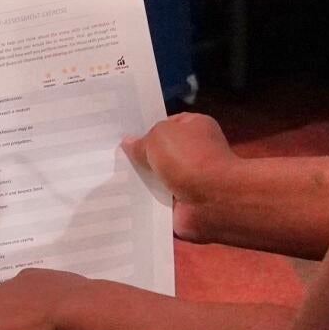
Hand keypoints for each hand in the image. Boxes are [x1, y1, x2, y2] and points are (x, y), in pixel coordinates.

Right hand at [122, 112, 236, 243]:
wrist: (214, 201)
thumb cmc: (189, 159)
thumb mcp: (158, 138)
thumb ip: (141, 141)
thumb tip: (129, 143)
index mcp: (196, 127)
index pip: (167, 124)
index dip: (146, 130)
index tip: (123, 139)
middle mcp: (196, 152)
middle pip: (161, 154)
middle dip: (142, 159)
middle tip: (114, 161)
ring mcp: (191, 180)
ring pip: (159, 179)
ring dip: (143, 184)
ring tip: (115, 182)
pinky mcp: (185, 204)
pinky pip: (160, 203)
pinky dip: (147, 205)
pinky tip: (125, 203)